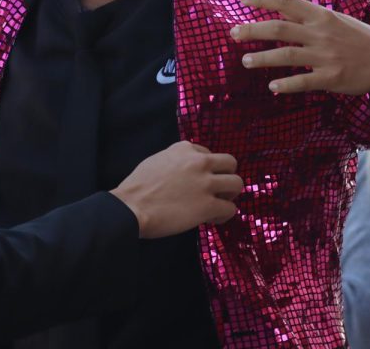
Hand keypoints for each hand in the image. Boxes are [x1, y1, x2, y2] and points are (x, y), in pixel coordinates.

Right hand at [110, 141, 241, 238]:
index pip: (208, 154)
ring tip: (218, 205)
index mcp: (184, 148)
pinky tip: (211, 219)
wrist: (132, 206)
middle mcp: (199, 162)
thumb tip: (184, 172)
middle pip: (230, 163)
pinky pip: (230, 208)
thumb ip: (176, 161)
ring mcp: (206, 183)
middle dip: (226, 176)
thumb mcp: (157, 160)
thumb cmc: (137, 186)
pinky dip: (224, 215)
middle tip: (216, 190)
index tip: (199, 180)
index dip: (206, 168)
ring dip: (229, 195)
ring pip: (237, 184)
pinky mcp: (208, 205)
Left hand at [230, 0, 369, 97]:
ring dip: (262, 58)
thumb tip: (281, 13)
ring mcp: (325, 56)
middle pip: (280, 29)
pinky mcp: (331, 78)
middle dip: (253, 30)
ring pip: (286, 55)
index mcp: (321, 16)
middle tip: (233, 33)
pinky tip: (272, 87)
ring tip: (245, 61)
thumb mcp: (336, 19)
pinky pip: (303, 81)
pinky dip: (286, 84)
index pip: (287, 2)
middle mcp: (321, 33)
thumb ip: (310, 18)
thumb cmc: (357, 37)